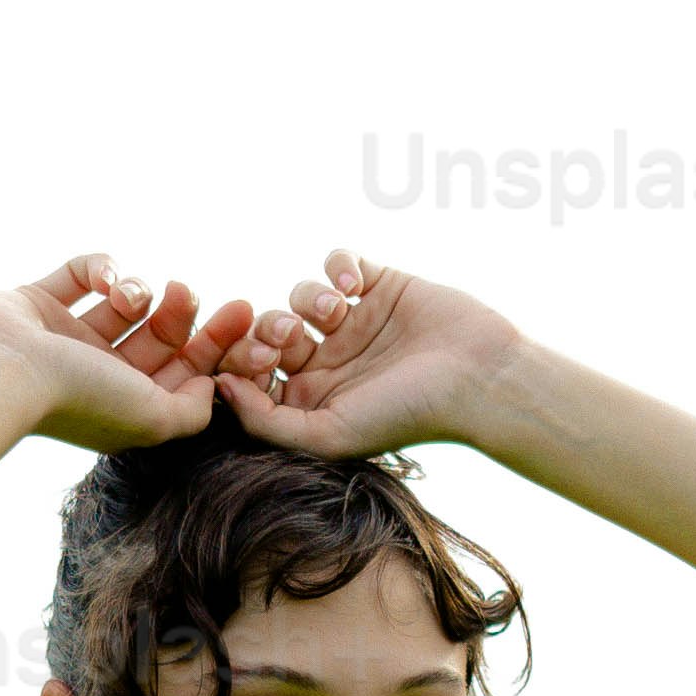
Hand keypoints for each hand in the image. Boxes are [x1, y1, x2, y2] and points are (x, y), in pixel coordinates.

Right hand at [0, 252, 255, 450]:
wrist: (4, 371)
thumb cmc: (79, 398)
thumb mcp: (153, 419)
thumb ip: (193, 411)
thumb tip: (212, 387)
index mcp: (126, 407)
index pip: (183, 372)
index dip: (216, 345)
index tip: (243, 315)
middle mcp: (99, 374)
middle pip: (161, 336)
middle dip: (183, 313)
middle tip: (192, 292)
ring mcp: (68, 337)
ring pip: (126, 303)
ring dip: (140, 291)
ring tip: (134, 296)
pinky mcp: (41, 301)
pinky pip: (83, 271)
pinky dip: (101, 267)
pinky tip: (106, 279)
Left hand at [222, 254, 526, 459]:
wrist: (477, 377)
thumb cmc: (407, 414)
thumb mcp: (329, 435)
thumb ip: (267, 422)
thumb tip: (218, 389)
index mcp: (313, 401)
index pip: (257, 375)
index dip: (247, 363)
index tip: (262, 362)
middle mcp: (329, 361)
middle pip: (272, 332)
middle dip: (271, 329)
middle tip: (291, 336)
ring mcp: (354, 321)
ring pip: (301, 294)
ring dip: (309, 298)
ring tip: (338, 311)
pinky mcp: (379, 285)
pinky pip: (338, 261)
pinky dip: (337, 266)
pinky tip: (354, 285)